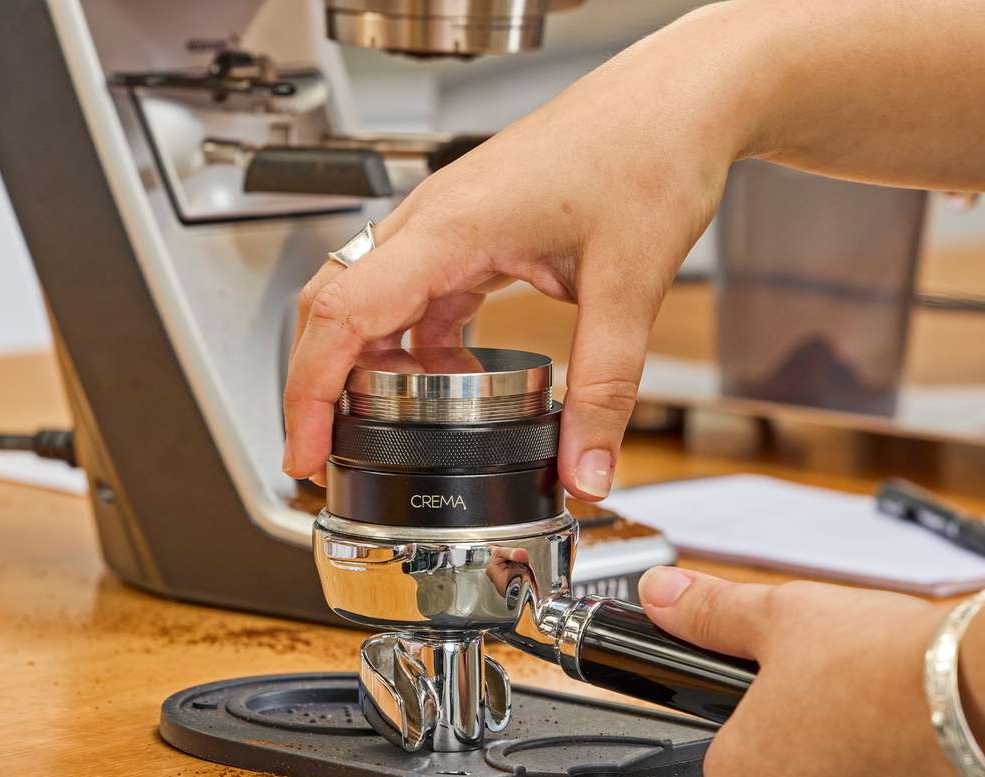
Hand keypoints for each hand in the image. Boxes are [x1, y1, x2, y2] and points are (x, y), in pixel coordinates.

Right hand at [282, 4, 752, 498]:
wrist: (682, 99)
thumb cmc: (651, 149)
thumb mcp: (629, 285)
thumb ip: (605, 388)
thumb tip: (587, 471)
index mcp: (450, 225)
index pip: (342, 315)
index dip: (308, 393)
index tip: (302, 450)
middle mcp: (434, 218)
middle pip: (333, 305)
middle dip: (317, 385)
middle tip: (324, 452)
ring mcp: (450, 220)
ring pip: (371, 296)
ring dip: (366, 363)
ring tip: (382, 428)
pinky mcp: (475, 227)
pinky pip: (418, 290)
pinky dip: (416, 342)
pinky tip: (450, 378)